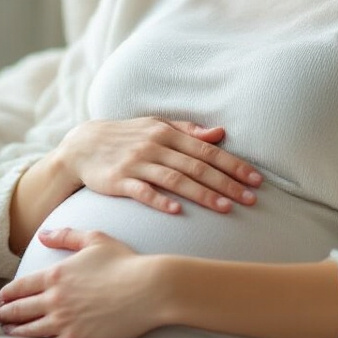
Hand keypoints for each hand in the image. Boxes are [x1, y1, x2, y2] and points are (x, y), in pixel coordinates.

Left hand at [0, 228, 164, 337]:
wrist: (148, 288)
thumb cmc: (125, 262)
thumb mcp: (95, 239)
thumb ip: (66, 235)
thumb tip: (43, 234)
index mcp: (56, 273)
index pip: (20, 287)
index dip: (7, 294)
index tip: (1, 298)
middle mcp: (55, 299)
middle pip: (19, 310)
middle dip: (5, 313)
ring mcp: (64, 321)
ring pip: (28, 331)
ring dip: (14, 331)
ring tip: (7, 331)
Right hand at [54, 117, 261, 213]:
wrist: (82, 145)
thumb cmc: (126, 136)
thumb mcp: (156, 126)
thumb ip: (188, 131)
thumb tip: (220, 133)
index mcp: (167, 132)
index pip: (207, 150)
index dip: (233, 165)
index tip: (255, 179)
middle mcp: (155, 146)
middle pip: (196, 166)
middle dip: (226, 183)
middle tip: (250, 198)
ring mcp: (137, 163)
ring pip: (175, 179)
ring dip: (202, 194)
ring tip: (225, 208)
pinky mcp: (119, 180)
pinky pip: (143, 191)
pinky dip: (160, 200)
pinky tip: (177, 211)